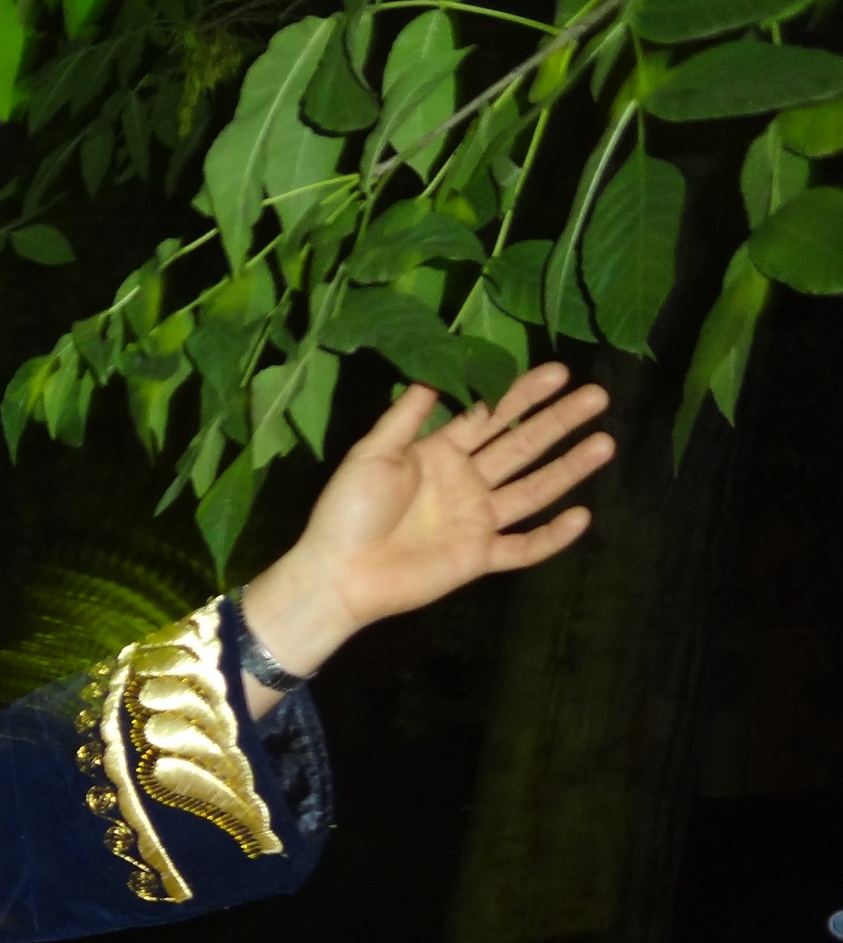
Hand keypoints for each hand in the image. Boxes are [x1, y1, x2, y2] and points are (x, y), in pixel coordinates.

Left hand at [241, 362, 614, 685]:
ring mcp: (475, 521)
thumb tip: (436, 369)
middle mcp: (464, 483)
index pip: (490, 417)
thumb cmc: (347, 511)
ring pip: (532, 491)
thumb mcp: (373, 453)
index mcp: (439, 454)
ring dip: (568, 468)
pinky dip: (552, 537)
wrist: (337, 574)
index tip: (560, 371)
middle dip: (557, 421)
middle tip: (597, 396)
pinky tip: (583, 516)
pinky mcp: (478, 558)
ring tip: (605, 443)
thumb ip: (407, 414)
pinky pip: (523, 548)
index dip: (522, 395)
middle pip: (520, 447)